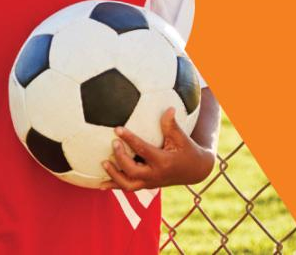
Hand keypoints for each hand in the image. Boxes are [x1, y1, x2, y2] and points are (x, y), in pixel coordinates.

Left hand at [99, 107, 215, 190]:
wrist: (195, 171)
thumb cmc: (187, 150)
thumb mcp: (182, 137)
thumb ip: (172, 125)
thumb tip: (169, 108)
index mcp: (163, 161)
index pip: (143, 150)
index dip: (129, 139)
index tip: (117, 128)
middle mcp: (155, 175)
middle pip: (132, 171)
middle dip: (120, 158)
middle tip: (113, 143)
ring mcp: (150, 183)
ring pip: (128, 185)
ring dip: (114, 175)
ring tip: (103, 163)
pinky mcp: (146, 185)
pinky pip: (128, 188)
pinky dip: (114, 186)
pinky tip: (100, 183)